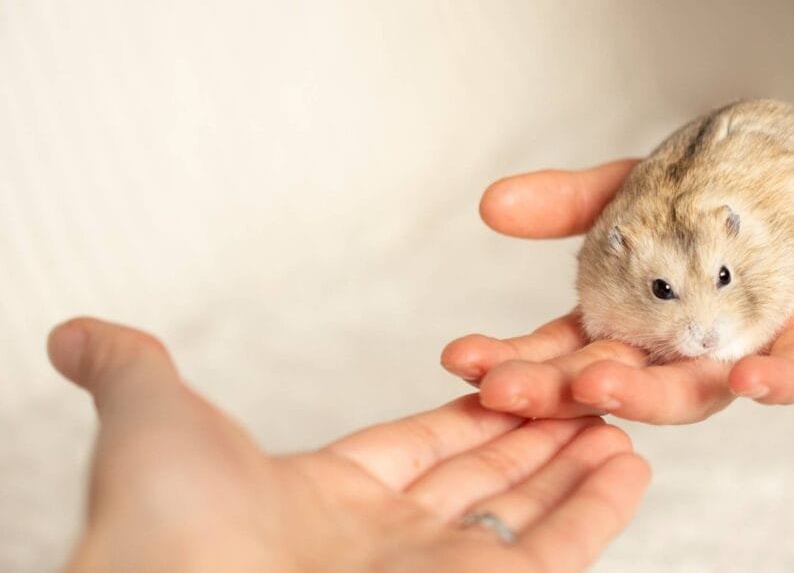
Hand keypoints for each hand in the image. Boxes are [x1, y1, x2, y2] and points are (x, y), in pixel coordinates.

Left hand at [51, 318, 648, 571]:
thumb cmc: (163, 528)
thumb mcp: (153, 420)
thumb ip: (131, 369)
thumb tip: (73, 331)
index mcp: (323, 503)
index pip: (419, 449)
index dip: (468, 414)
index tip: (508, 382)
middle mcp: (385, 547)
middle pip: (483, 479)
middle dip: (537, 433)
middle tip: (586, 390)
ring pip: (528, 511)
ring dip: (577, 465)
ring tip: (624, 416)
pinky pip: (557, 554)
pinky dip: (598, 511)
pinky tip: (631, 461)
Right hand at [442, 143, 793, 423]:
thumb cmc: (711, 206)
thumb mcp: (627, 195)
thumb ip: (565, 205)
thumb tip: (489, 205)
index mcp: (622, 323)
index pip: (556, 353)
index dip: (511, 358)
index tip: (460, 357)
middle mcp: (668, 350)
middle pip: (605, 384)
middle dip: (552, 392)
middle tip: (503, 390)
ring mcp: (730, 353)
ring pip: (685, 394)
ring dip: (642, 396)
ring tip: (597, 385)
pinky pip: (790, 373)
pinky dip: (772, 381)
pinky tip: (749, 379)